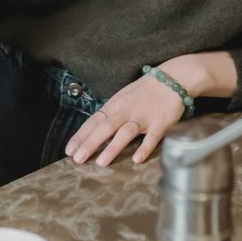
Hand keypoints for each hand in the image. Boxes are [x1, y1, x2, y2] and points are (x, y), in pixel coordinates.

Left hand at [65, 69, 185, 167]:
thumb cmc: (145, 91)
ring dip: (113, 147)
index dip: (81, 136)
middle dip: (90, 143)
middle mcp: (126, 110)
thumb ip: (111, 114)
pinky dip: (145, 148)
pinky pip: (152, 137)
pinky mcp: (161, 122)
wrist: (173, 78)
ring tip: (101, 162)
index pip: (94, 121)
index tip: (69, 150)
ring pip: (125, 132)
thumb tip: (94, 131)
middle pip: (105, 127)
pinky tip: (137, 159)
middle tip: (78, 159)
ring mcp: (144, 116)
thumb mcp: (123, 98)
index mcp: (115, 105)